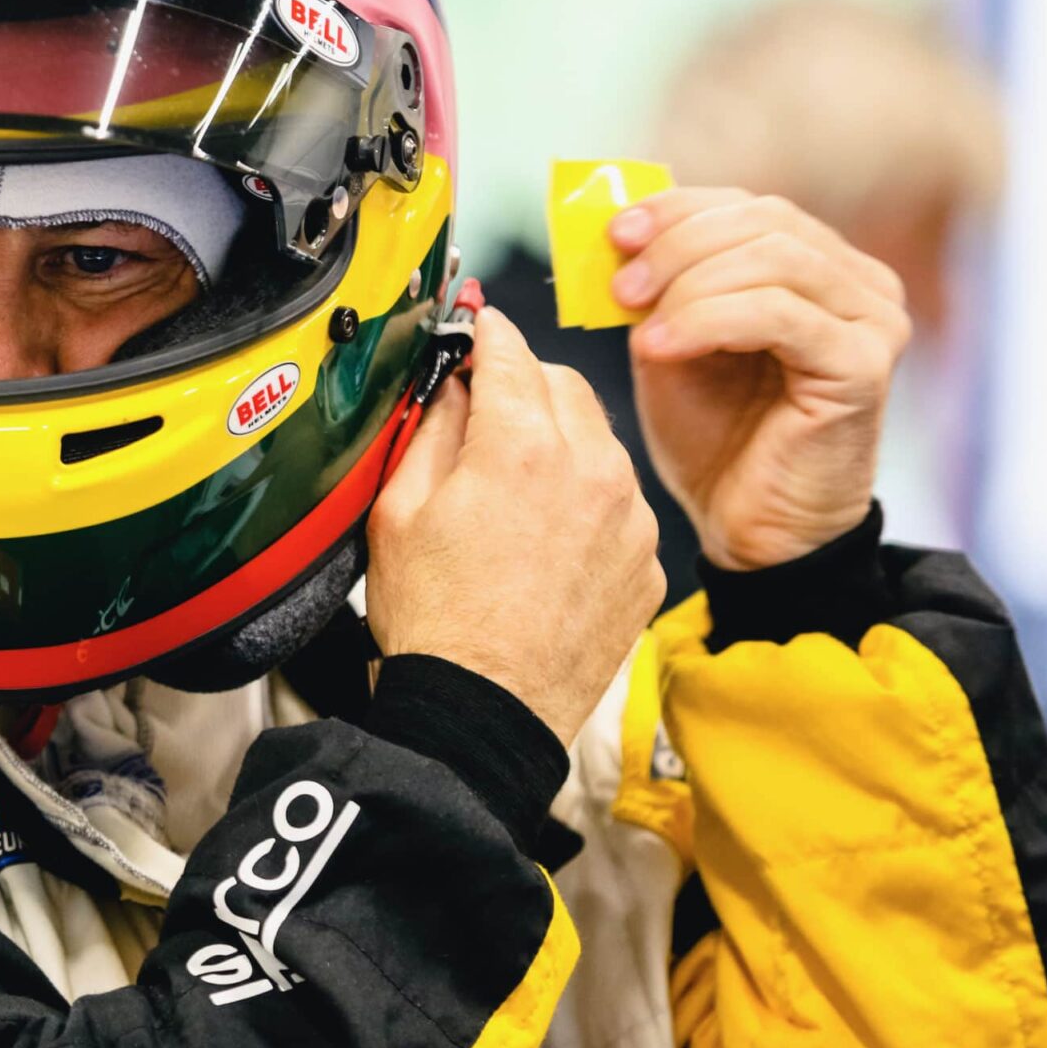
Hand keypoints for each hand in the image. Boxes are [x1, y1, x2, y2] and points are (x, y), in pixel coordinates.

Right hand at [367, 307, 664, 743]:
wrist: (482, 716)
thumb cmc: (435, 620)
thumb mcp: (398, 509)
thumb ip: (433, 427)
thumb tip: (453, 385)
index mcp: (523, 447)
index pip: (509, 350)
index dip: (482, 333)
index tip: (472, 331)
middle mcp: (593, 471)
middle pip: (563, 383)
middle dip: (523, 383)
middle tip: (484, 410)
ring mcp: (630, 521)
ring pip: (599, 441)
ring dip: (560, 441)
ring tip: (513, 489)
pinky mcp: (647, 564)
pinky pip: (619, 504)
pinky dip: (587, 502)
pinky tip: (545, 542)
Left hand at [610, 189, 911, 570]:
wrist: (752, 530)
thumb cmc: (714, 439)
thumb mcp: (671, 344)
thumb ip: (659, 287)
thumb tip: (615, 231)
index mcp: (817, 267)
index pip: (748, 206)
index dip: (677, 208)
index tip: (613, 231)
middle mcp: (860, 285)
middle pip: (763, 221)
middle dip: (677, 244)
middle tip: (619, 284)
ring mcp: (872, 321)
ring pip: (773, 259)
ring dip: (689, 283)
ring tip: (637, 323)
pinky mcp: (865, 366)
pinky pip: (781, 315)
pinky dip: (709, 321)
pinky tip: (661, 347)